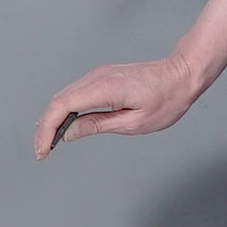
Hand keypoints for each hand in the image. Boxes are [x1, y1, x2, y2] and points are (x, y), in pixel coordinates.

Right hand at [33, 54, 203, 159]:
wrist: (183, 74)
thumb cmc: (167, 99)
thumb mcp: (133, 122)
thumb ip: (97, 126)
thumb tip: (69, 133)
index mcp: (104, 88)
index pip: (60, 107)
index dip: (46, 130)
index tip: (43, 150)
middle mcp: (96, 77)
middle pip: (57, 101)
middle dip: (45, 127)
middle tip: (42, 151)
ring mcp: (99, 74)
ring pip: (63, 96)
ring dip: (53, 119)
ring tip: (50, 143)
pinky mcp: (102, 76)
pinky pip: (75, 93)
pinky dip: (65, 110)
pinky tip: (65, 125)